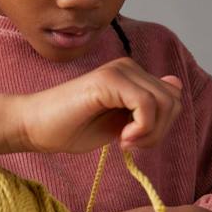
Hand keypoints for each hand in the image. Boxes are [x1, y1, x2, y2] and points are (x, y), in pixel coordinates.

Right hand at [19, 57, 181, 153]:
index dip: (163, 125)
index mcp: (132, 75)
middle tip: (132, 144)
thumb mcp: (121, 124)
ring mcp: (118, 70)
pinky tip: (123, 137)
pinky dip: (142, 127)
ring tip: (126, 141)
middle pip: (174, 100)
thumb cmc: (71, 127)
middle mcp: (128, 67)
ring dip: (151, 132)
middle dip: (160, 131)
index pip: (173, 97)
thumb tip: (176, 84)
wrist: (35, 126)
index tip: (137, 141)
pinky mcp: (107, 80)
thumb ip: (148, 109)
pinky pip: (146, 104)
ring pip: (165, 102)